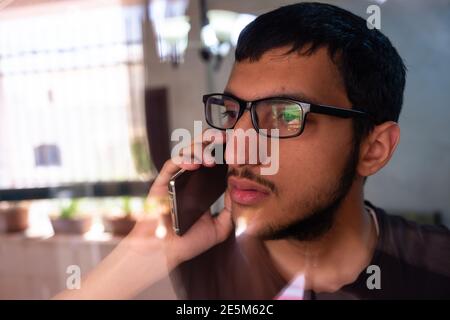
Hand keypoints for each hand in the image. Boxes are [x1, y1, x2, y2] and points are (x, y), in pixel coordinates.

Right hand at [128, 130, 232, 268]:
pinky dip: (182, 160)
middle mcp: (188, 179)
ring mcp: (175, 180)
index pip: (212, 162)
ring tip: (210, 157)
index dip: (222, 151)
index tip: (234, 145)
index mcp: (201, 186)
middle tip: (223, 139)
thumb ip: (230, 211)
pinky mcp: (162, 183)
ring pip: (185, 154)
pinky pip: (171, 166)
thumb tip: (238, 191)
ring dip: (198, 150)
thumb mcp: (220, 227)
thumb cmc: (191, 241)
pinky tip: (194, 164)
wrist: (169, 253)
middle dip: (210, 141)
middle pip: (198, 152)